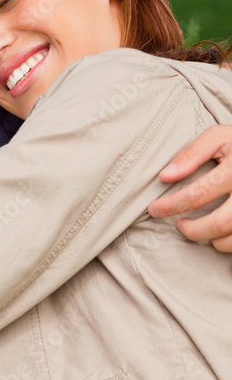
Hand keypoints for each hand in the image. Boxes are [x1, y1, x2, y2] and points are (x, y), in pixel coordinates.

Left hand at [148, 125, 231, 251]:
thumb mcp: (219, 136)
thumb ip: (192, 153)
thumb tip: (165, 176)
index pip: (197, 195)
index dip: (171, 206)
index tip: (155, 209)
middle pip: (219, 223)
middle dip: (194, 231)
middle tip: (180, 225)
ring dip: (214, 241)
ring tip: (201, 229)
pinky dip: (230, 243)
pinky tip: (221, 233)